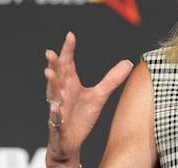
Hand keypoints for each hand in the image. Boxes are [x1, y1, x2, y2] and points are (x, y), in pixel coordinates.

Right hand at [44, 32, 132, 166]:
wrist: (71, 142)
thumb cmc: (81, 116)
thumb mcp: (99, 96)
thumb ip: (112, 79)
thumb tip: (128, 62)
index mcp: (70, 83)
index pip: (68, 63)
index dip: (69, 50)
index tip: (70, 35)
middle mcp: (62, 93)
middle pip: (57, 75)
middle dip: (54, 63)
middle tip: (51, 52)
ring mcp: (58, 108)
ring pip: (52, 94)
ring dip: (51, 84)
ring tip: (49, 72)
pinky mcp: (58, 124)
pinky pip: (55, 118)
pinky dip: (55, 113)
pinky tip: (56, 108)